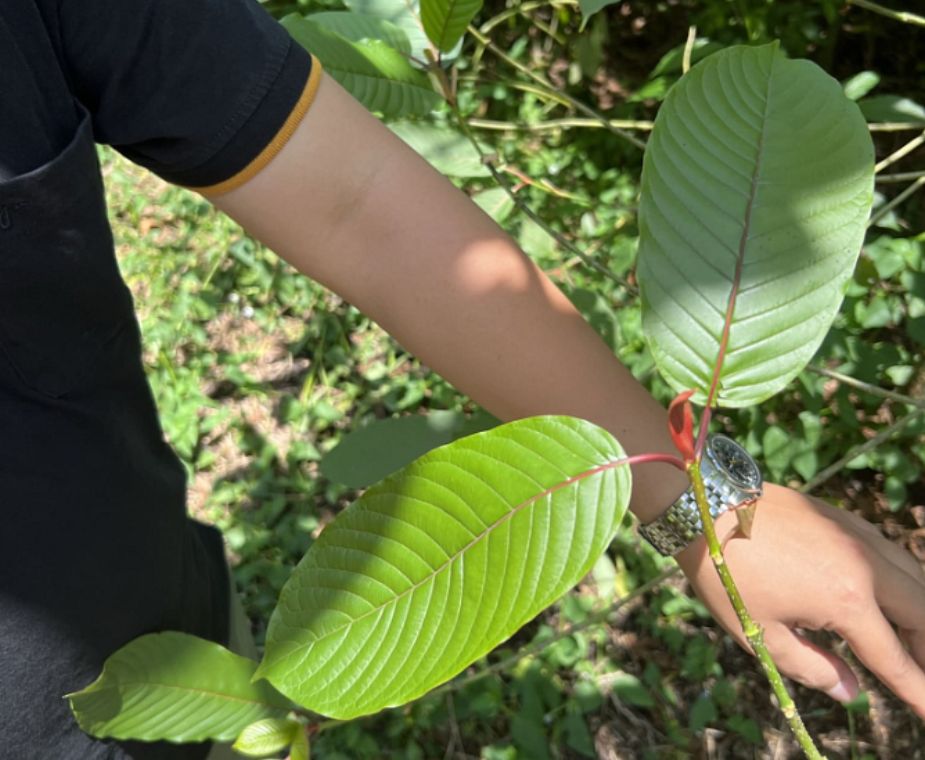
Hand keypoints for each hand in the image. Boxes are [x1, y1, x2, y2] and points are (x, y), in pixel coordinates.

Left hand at [675, 483, 924, 718]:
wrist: (706, 505)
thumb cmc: (728, 573)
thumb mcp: (761, 634)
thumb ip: (812, 668)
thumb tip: (851, 692)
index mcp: (846, 601)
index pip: (895, 659)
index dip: (918, 691)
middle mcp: (866, 566)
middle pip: (923, 614)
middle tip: (919, 675)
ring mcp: (860, 537)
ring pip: (917, 578)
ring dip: (921, 614)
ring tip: (912, 642)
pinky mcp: (848, 520)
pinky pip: (895, 555)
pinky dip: (906, 581)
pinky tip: (891, 597)